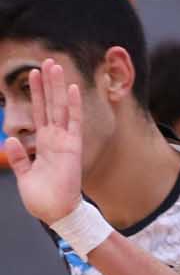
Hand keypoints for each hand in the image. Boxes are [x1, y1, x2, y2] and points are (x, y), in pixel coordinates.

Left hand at [5, 57, 87, 227]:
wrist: (55, 213)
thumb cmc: (42, 198)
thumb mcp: (24, 175)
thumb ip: (20, 157)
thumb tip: (12, 140)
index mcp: (45, 144)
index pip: (40, 113)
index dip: (36, 93)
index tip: (34, 75)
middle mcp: (56, 139)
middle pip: (51, 105)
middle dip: (48, 83)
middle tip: (47, 61)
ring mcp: (65, 141)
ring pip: (60, 108)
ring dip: (57, 87)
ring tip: (54, 66)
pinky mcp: (72, 147)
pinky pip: (74, 122)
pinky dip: (74, 105)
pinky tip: (72, 88)